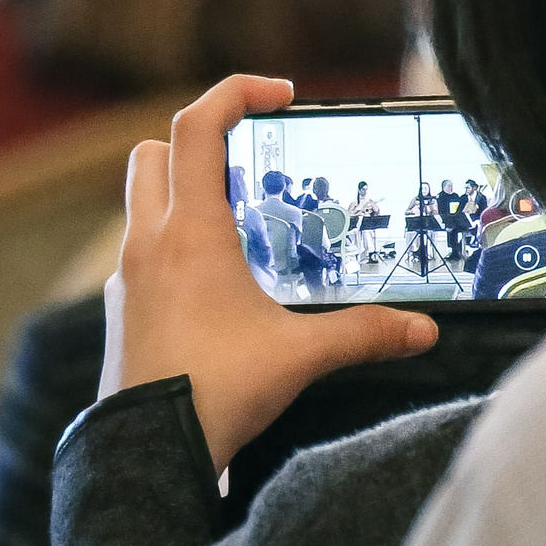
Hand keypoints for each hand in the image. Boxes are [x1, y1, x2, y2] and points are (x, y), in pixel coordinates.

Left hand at [105, 76, 437, 471]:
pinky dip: (173, 243)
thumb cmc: (216, 393)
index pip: (197, 127)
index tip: (279, 96)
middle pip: (154, 152)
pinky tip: (216, 280)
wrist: (148, 452)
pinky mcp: (124, 308)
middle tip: (252, 159)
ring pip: (141, 200)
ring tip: (241, 221)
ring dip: (183, 192)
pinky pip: (142, 251)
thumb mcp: (300, 356)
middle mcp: (149, 242)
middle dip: (197, 140)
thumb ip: (364, 334)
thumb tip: (422, 330)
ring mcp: (129, 275)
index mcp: (189, 232)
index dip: (235, 93)